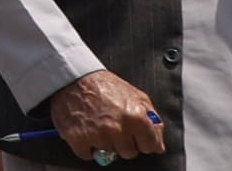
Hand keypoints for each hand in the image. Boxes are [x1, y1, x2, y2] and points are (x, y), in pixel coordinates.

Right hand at [48, 68, 164, 158]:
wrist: (73, 76)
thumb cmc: (104, 85)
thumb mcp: (137, 96)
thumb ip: (152, 121)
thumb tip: (159, 145)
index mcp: (136, 118)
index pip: (150, 147)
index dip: (142, 140)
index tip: (134, 134)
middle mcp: (118, 128)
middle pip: (129, 153)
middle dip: (122, 142)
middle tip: (112, 126)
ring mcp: (98, 135)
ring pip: (109, 154)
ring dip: (104, 143)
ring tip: (97, 125)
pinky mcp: (78, 138)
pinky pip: (87, 155)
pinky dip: (86, 146)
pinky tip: (85, 131)